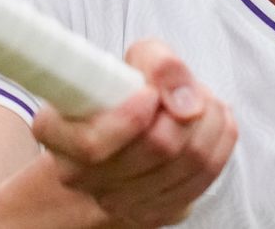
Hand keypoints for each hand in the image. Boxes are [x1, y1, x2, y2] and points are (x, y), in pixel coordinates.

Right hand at [31, 39, 236, 226]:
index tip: (150, 94)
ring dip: (209, 123)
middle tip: (190, 90)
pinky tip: (214, 124)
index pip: (93, 143)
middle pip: (154, 149)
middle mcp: (78, 173)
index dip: (130, 118)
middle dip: (186, 110)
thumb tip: (186, 101)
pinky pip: (202, 180)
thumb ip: (159, 64)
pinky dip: (219, 144)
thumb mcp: (133, 61)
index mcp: (56, 131)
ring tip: (204, 103)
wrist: (130, 132)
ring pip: (186, 163)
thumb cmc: (124, 91)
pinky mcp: (152, 213)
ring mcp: (115, 200)